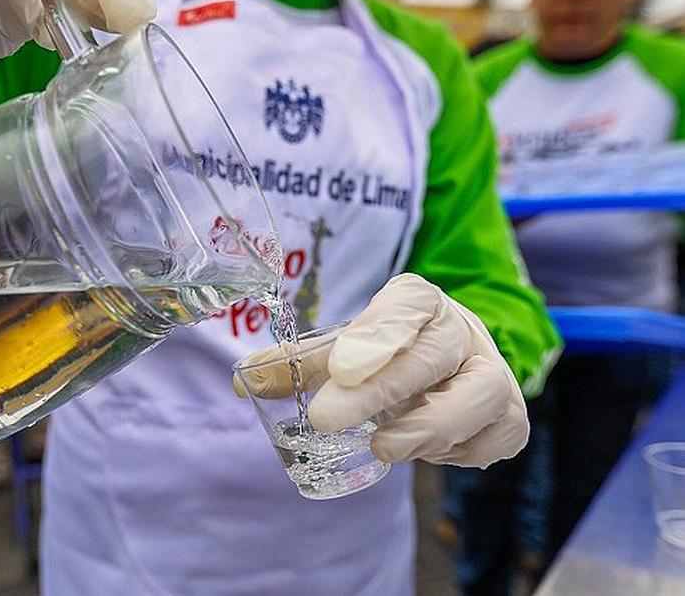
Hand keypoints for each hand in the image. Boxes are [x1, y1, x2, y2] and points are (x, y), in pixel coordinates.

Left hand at [234, 274, 528, 468]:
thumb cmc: (390, 353)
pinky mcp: (509, 419)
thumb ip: (300, 364)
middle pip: (434, 354)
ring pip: (479, 397)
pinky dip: (455, 451)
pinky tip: (424, 450)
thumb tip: (245, 382)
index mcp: (418, 302)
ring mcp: (493, 374)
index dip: (377, 334)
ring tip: (383, 446)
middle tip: (327, 418)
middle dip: (382, 390)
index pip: (406, 304)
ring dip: (428, 427)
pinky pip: (488, 440)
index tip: (340, 366)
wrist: (451, 366)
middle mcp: (462, 331)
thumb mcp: (346, 347)